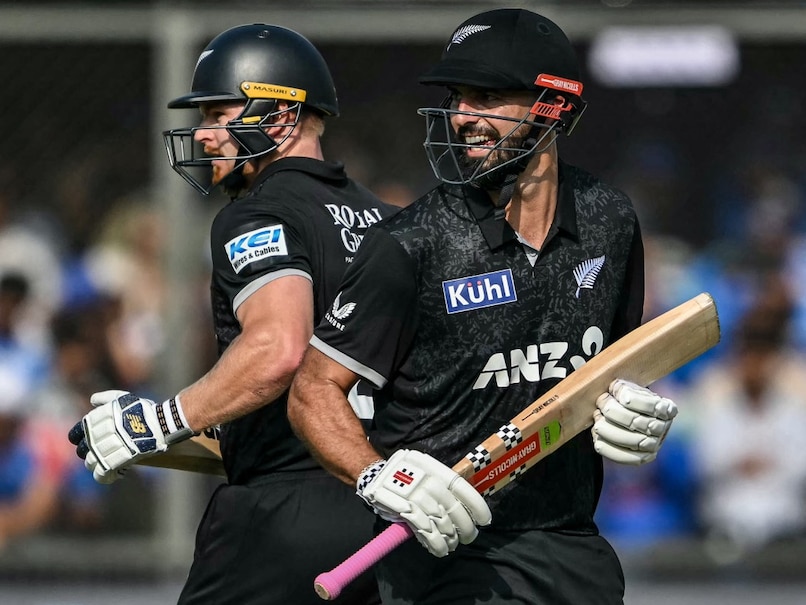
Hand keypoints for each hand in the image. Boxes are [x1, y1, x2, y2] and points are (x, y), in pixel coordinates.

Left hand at [67, 390, 195, 483]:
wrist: (159, 423)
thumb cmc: (142, 410)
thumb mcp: (123, 398)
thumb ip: (105, 398)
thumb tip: (92, 400)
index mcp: (94, 420)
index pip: (75, 435)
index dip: (81, 439)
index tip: (90, 441)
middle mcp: (95, 435)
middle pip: (83, 451)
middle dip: (90, 453)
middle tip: (103, 453)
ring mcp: (103, 449)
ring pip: (90, 463)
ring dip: (99, 464)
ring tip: (110, 463)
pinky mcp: (114, 462)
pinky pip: (101, 474)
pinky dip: (105, 476)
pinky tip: (115, 474)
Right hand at [356, 449, 490, 557]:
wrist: (374, 474)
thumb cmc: (404, 474)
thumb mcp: (425, 470)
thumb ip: (442, 485)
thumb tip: (465, 507)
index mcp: (436, 469)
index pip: (463, 488)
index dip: (476, 506)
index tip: (484, 520)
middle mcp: (428, 480)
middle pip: (455, 509)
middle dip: (465, 528)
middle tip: (468, 537)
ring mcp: (416, 496)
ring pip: (442, 523)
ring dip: (450, 538)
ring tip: (452, 545)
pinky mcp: (405, 510)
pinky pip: (426, 531)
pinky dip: (435, 544)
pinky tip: (440, 549)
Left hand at [592, 379, 677, 464]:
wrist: (630, 415)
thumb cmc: (628, 398)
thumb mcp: (629, 388)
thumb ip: (623, 388)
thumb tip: (616, 391)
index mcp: (667, 409)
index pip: (651, 405)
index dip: (630, 398)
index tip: (613, 390)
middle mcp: (663, 428)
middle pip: (635, 421)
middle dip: (612, 411)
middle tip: (600, 403)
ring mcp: (655, 444)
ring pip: (630, 440)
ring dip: (607, 429)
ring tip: (597, 419)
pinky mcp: (644, 457)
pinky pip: (626, 458)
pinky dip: (609, 449)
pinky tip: (597, 439)